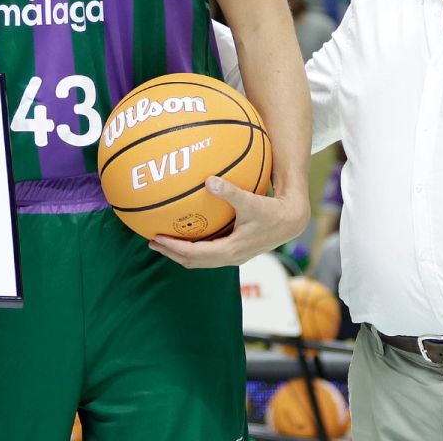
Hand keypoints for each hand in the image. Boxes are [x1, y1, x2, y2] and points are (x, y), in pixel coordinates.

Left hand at [147, 177, 310, 268]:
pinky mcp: (236, 250)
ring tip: (164, 240)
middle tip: (152, 242)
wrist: (290, 221)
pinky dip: (194, 246)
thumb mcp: (251, 201)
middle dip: (171, 253)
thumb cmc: (272, 211)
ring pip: (200, 260)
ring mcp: (232, 256)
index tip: (156, 239)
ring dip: (181, 252)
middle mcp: (229, 257)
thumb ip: (230, 191)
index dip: (173, 248)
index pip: (194, 254)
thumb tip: (208, 181)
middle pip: (192, 261)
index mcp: (229, 251)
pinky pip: (209, 253)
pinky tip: (189, 231)